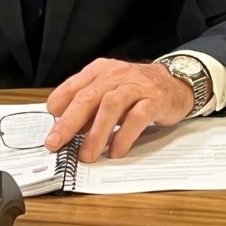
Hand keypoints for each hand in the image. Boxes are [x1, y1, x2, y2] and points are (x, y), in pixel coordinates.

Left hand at [45, 58, 195, 161]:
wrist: (175, 83)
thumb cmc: (137, 90)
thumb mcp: (109, 91)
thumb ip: (88, 107)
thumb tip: (65, 129)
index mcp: (100, 71)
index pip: (74, 87)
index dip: (59, 106)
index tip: (50, 127)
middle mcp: (116, 75)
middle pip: (88, 97)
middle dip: (69, 122)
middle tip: (57, 143)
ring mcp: (136, 86)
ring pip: (111, 106)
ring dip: (96, 133)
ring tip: (87, 154)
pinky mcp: (154, 100)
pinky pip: (137, 118)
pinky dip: (124, 136)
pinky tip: (116, 151)